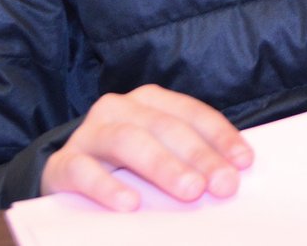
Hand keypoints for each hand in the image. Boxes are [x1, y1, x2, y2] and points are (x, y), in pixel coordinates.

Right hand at [40, 84, 253, 210]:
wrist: (67, 179)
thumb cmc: (127, 169)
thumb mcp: (162, 157)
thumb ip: (191, 161)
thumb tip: (231, 178)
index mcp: (150, 101)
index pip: (191, 113)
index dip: (220, 136)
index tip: (244, 163)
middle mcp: (119, 109)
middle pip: (164, 127)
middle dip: (198, 156)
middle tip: (222, 184)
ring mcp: (88, 134)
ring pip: (127, 140)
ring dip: (163, 166)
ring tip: (189, 190)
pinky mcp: (62, 164)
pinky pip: (83, 171)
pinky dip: (108, 186)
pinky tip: (130, 204)